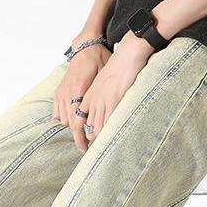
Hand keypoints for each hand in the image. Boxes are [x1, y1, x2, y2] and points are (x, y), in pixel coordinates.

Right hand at [53, 36, 110, 150]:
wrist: (85, 46)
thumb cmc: (98, 59)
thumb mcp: (105, 74)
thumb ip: (103, 94)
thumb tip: (109, 115)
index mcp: (79, 89)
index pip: (77, 120)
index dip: (81, 136)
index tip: (86, 147)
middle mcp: (67, 92)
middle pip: (70, 123)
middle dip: (77, 137)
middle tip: (85, 148)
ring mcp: (61, 92)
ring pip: (63, 119)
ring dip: (72, 127)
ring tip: (82, 135)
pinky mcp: (59, 91)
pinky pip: (57, 111)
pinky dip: (63, 118)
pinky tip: (71, 122)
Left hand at [73, 32, 153, 149]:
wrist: (127, 54)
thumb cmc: (118, 67)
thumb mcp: (103, 82)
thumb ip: (100, 97)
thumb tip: (104, 110)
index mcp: (89, 95)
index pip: (78, 119)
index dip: (79, 134)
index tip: (83, 143)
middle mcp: (93, 99)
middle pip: (86, 126)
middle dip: (86, 141)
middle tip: (90, 152)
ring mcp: (103, 100)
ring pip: (97, 127)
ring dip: (98, 140)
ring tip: (100, 151)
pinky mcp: (114, 100)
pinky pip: (109, 121)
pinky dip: (109, 133)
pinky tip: (111, 140)